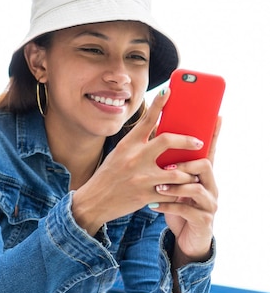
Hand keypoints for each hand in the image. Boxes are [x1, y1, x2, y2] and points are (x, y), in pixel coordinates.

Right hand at [71, 91, 202, 234]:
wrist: (94, 202)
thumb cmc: (108, 176)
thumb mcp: (119, 155)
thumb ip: (137, 145)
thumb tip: (160, 133)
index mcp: (127, 145)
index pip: (145, 120)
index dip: (158, 104)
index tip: (169, 91)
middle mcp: (134, 158)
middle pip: (166, 141)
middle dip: (187, 140)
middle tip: (198, 143)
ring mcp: (141, 178)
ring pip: (176, 172)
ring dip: (189, 173)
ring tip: (194, 173)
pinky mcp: (145, 196)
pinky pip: (171, 193)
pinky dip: (180, 192)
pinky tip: (185, 192)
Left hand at [152, 116, 220, 263]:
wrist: (187, 238)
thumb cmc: (178, 206)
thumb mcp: (175, 185)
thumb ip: (171, 167)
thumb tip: (156, 139)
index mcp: (203, 175)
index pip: (210, 150)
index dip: (214, 134)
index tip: (217, 117)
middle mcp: (211, 187)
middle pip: (204, 166)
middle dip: (185, 164)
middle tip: (166, 166)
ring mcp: (209, 204)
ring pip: (196, 189)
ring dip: (175, 187)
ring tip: (157, 187)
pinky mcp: (202, 220)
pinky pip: (186, 211)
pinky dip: (168, 206)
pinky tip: (153, 206)